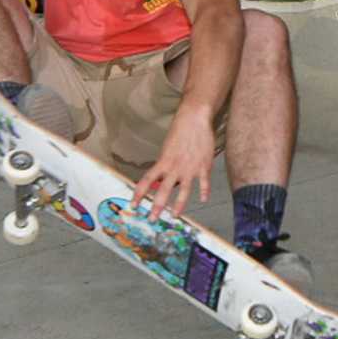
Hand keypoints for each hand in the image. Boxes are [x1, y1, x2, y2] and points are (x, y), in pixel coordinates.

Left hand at [131, 103, 215, 220]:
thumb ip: (163, 166)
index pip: (146, 181)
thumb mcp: (166, 150)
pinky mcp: (204, 167)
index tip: (132, 205)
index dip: (138, 194)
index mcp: (163, 163)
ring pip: (183, 192)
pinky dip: (204, 192)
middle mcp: (174, 168)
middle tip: (151, 219)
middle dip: (156, 207)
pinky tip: (203, 200)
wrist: (194, 119)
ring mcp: (190, 169)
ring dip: (178, 206)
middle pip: (163, 191)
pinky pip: (204, 183)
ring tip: (174, 216)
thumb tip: (158, 181)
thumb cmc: (179, 133)